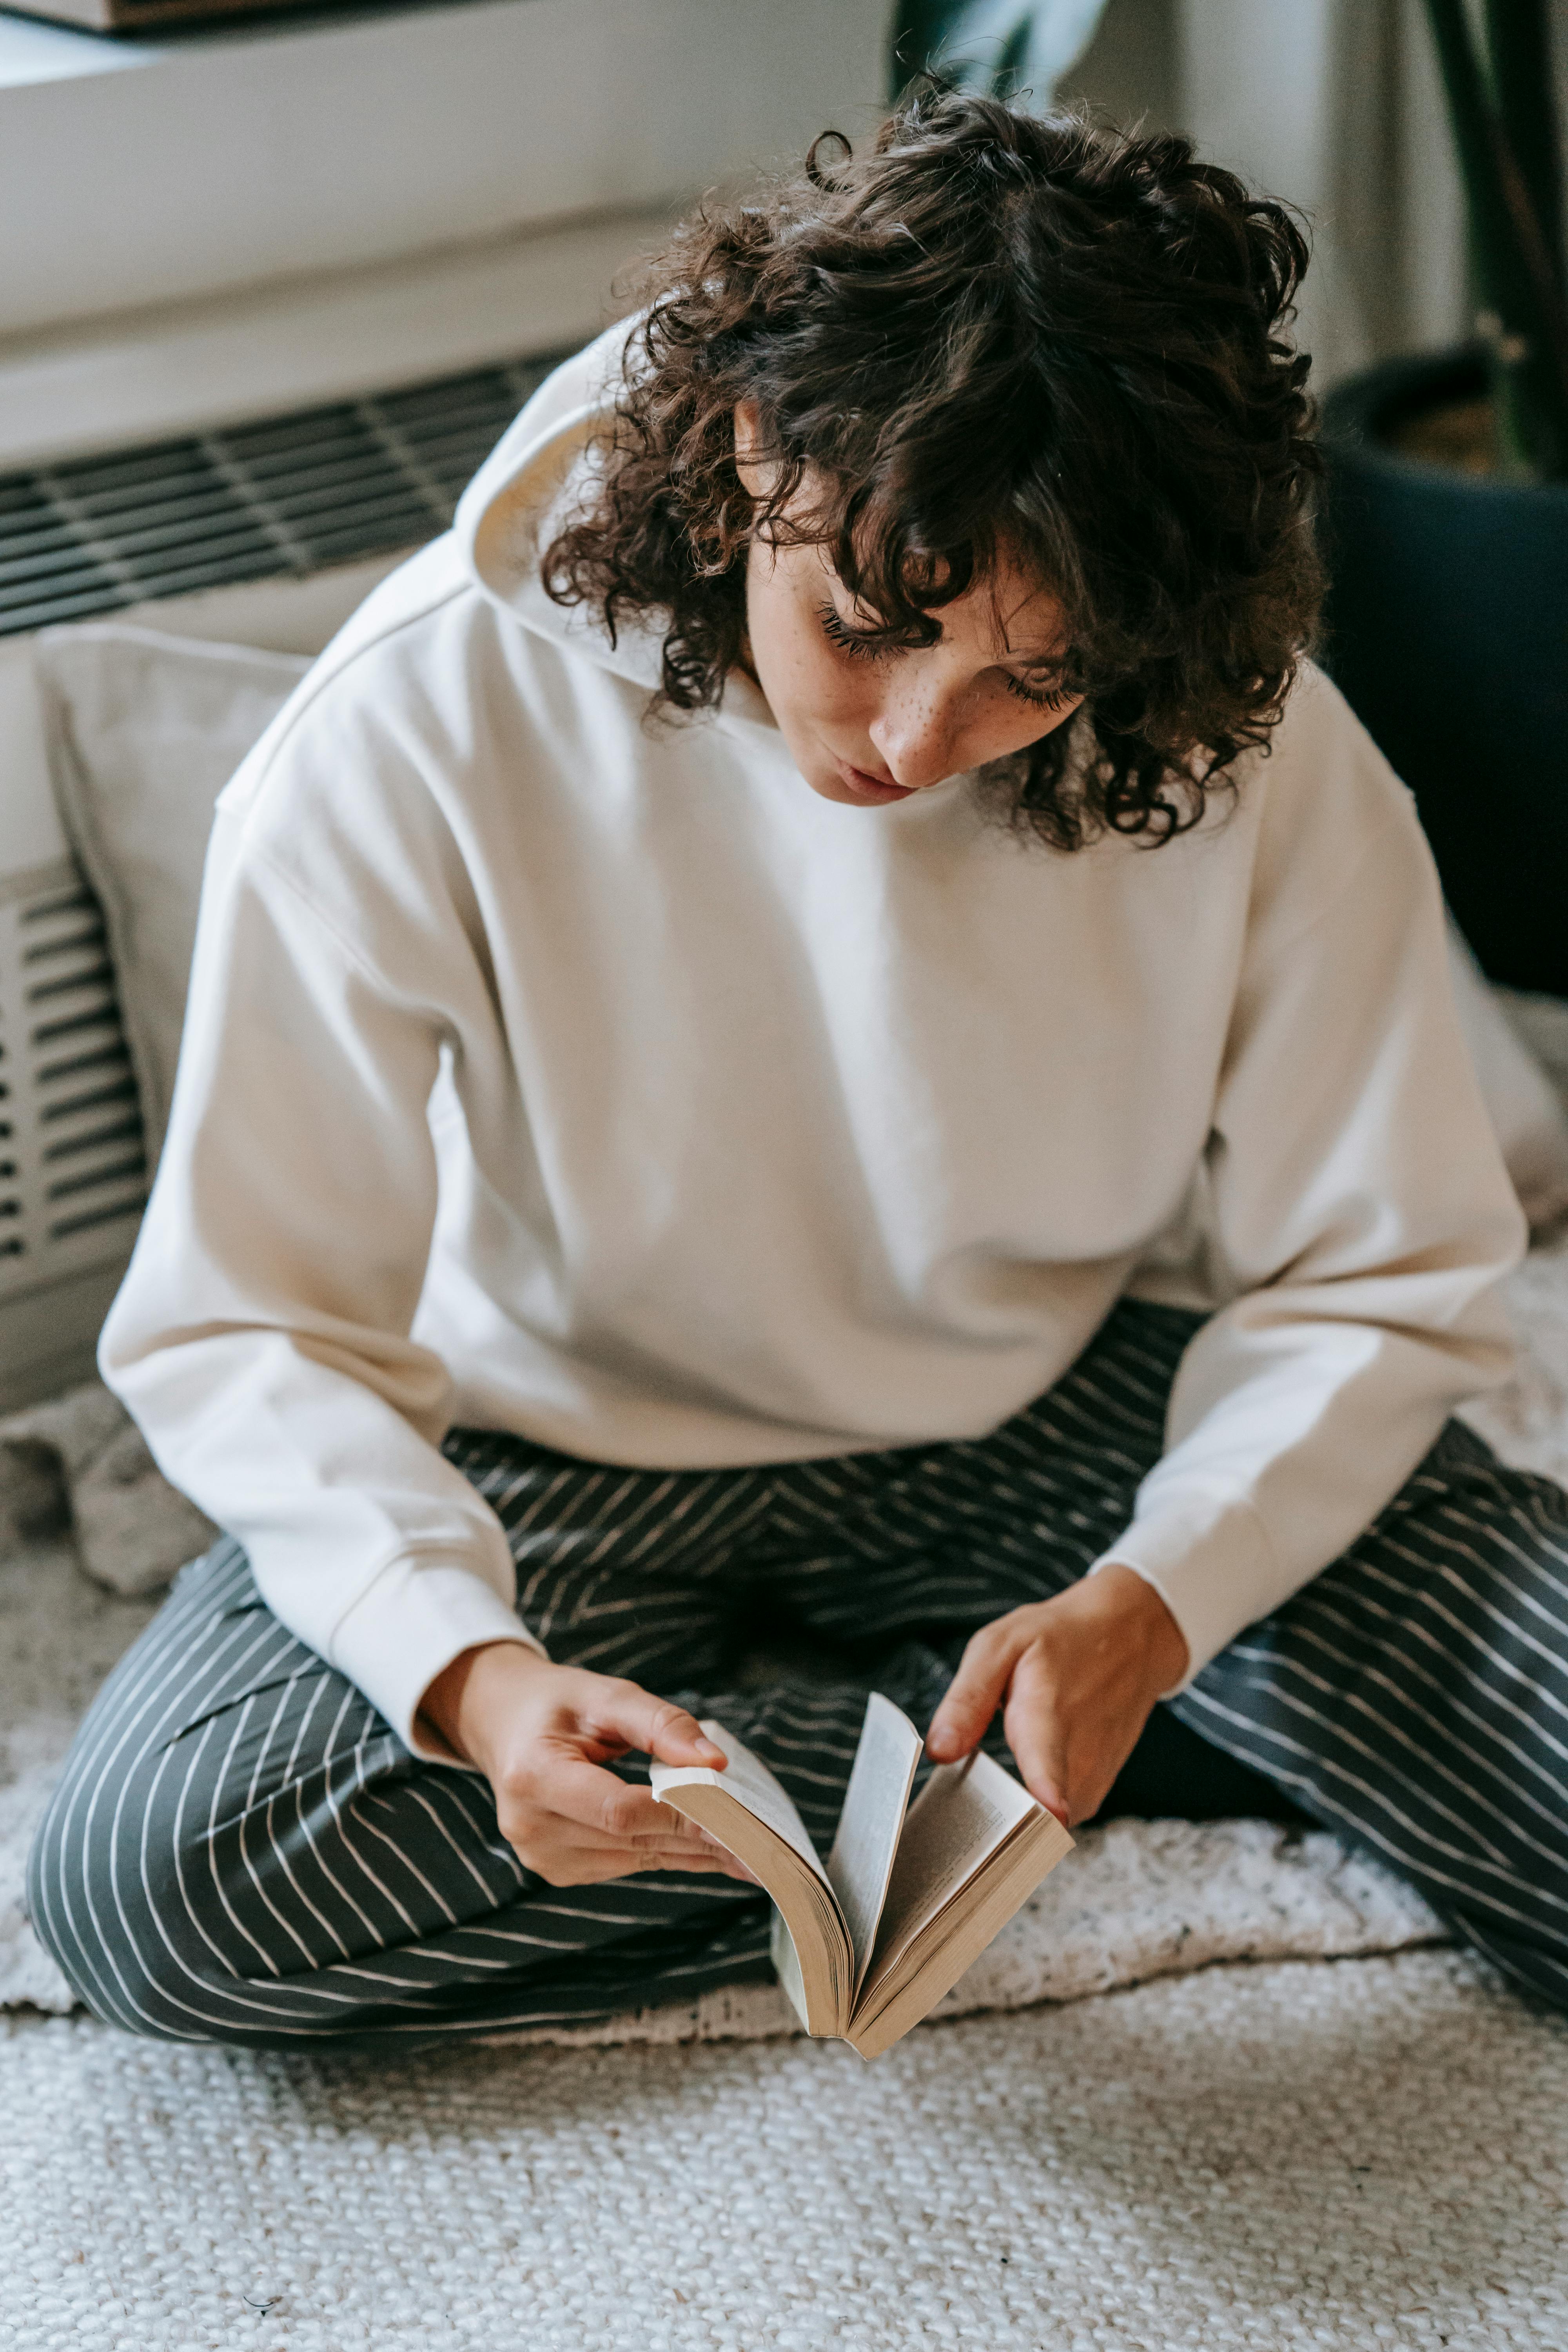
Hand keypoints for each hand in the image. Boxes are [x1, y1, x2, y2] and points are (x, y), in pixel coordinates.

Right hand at [419, 1642, 758, 1888]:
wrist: (502, 1724)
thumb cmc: (557, 1703)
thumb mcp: (607, 1694)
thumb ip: (661, 1724)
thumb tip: (715, 1763)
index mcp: (533, 1775)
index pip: (619, 1808)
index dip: (679, 1812)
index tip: (733, 1811)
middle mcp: (530, 1826)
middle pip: (632, 1839)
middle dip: (700, 1837)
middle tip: (762, 1841)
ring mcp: (541, 1855)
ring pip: (635, 1859)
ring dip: (692, 1853)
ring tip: (748, 1849)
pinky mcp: (558, 1869)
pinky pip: (626, 1864)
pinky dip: (668, 1854)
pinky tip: (707, 1850)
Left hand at [925, 1566, 1188, 1827]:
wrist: (1130, 1638)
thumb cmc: (1060, 1640)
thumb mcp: (1000, 1646)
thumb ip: (967, 1700)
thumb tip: (939, 1750)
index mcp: (1047, 1711)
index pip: (1050, 1761)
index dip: (1046, 1790)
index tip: (1048, 1812)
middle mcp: (1079, 1752)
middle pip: (1037, 1813)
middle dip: (997, 1813)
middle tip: (971, 1790)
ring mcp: (1095, 1776)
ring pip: (1045, 1823)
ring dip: (1016, 1811)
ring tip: (1002, 1774)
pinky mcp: (1098, 1791)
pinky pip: (1058, 1815)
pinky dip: (1036, 1806)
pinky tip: (1026, 1776)